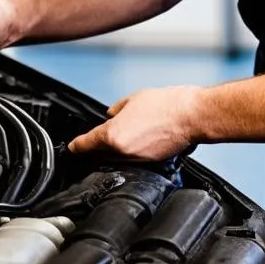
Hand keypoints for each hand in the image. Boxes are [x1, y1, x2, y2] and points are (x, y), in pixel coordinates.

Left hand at [67, 85, 206, 161]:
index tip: (72, 147)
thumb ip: (116, 110)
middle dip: (97, 146)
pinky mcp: (152, 164)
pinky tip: (139, 140)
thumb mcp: (133, 99)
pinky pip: (134, 160)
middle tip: (96, 138)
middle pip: (101, 154)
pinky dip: (132, 153)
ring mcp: (138, 160)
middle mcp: (123, 152)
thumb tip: (111, 116)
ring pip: (118, 158)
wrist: (192, 116)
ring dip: (116, 150)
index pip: (86, 144)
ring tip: (125, 135)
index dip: (76, 146)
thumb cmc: (167, 104)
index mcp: (113, 135)